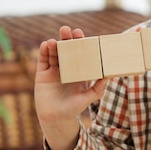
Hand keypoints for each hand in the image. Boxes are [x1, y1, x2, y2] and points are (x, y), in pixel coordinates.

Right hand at [34, 26, 106, 149]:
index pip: (80, 53)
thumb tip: (108, 78)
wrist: (55, 119)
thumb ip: (97, 89)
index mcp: (79, 70)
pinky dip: (43, 52)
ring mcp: (54, 70)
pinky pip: (42, 60)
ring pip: (54, 53)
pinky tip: (46, 45)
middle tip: (67, 30)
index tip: (81, 34)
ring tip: (55, 39)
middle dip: (66, 39)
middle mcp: (66, 68)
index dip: (80, 43)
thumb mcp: (88, 98)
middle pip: (66, 49)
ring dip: (54, 44)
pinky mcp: (42, 75)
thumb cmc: (74, 109)